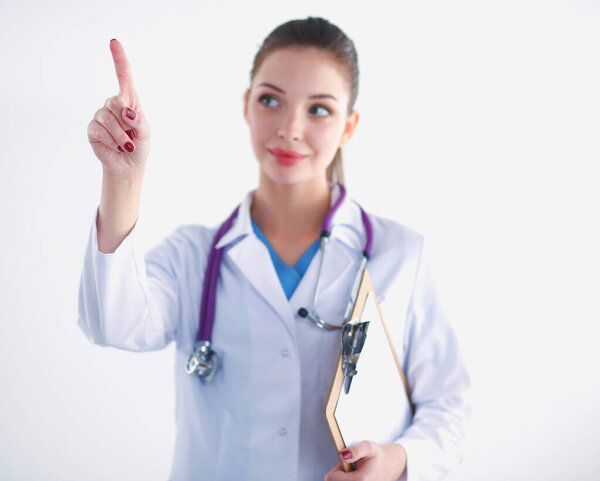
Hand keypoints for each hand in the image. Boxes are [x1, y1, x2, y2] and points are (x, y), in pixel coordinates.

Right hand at [87, 39, 150, 176]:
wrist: (128, 165)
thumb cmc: (140, 145)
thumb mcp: (146, 133)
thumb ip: (139, 120)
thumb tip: (127, 111)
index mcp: (129, 101)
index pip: (123, 76)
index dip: (119, 59)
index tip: (114, 42)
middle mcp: (113, 105)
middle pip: (116, 101)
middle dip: (126, 120)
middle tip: (132, 134)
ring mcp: (101, 115)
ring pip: (107, 118)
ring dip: (120, 135)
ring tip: (126, 144)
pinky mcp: (93, 129)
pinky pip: (99, 130)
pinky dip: (111, 141)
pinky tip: (116, 147)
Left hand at [324, 441, 406, 480]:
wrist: (392, 465)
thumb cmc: (379, 456)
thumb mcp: (368, 447)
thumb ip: (356, 450)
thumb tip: (343, 455)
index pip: (330, 478)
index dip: (337, 469)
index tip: (347, 463)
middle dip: (339, 475)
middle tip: (351, 468)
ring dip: (344, 479)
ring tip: (355, 473)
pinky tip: (358, 478)